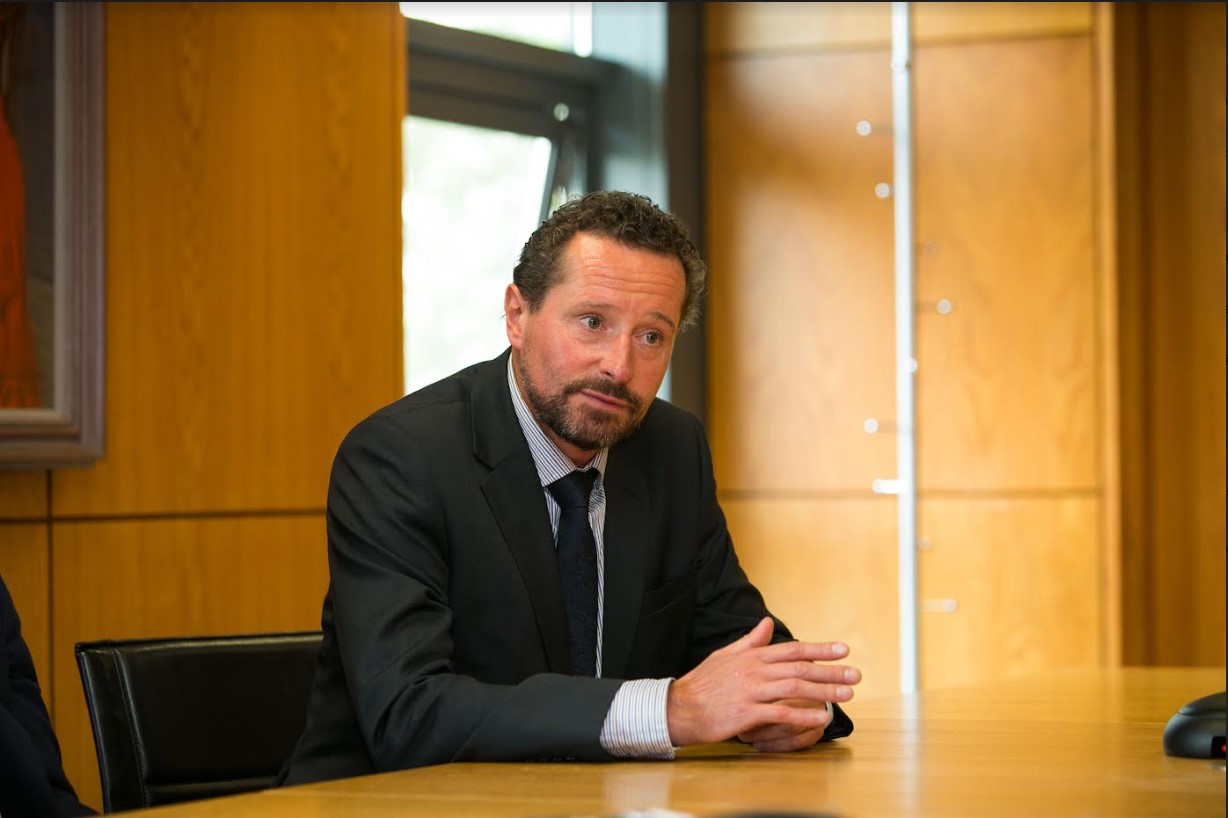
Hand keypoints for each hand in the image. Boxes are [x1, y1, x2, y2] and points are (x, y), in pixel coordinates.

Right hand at [666, 616, 859, 747]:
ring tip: (847, 695)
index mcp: (752, 656)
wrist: (679, 708)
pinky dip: (802, 714)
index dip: (820, 649)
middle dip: (831, 671)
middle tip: (856, 675)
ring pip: (794, 688)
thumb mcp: (726, 655)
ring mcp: (751, 691)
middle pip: (800, 668)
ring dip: (824, 691)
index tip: (843, 650)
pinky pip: (780, 713)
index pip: (792, 649)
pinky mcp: (746, 713)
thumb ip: (750, 641)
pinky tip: (820, 718)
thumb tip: (766, 623)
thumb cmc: (703, 683)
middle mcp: (755, 670)